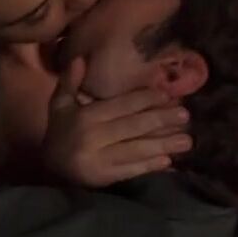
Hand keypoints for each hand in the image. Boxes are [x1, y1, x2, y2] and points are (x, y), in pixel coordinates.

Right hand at [43, 57, 192, 186]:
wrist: (50, 168)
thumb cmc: (60, 131)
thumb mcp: (60, 104)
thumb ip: (70, 81)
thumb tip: (80, 58)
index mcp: (85, 117)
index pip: (121, 106)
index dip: (145, 100)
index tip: (168, 96)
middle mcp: (92, 137)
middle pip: (133, 127)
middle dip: (161, 120)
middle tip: (185, 116)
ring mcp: (99, 160)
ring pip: (136, 149)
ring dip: (163, 144)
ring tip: (187, 141)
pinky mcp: (104, 178)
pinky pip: (131, 170)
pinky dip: (149, 166)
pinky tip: (168, 161)